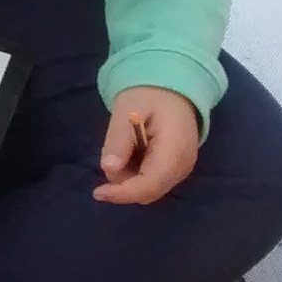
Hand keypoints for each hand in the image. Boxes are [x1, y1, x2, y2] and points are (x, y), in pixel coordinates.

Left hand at [95, 86, 201, 204]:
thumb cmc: (148, 95)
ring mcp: (183, 168)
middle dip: (124, 184)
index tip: (98, 192)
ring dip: (129, 177)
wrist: (172, 87)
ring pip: (150, 189)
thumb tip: (109, 169)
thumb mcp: (126, 110)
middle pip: (149, 192)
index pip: (149, 185)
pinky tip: (133, 151)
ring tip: (124, 146)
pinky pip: (154, 181)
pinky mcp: (178, 168)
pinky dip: (137, 173)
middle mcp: (183, 165)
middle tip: (112, 155)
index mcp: (174, 150)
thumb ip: (118, 140)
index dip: (123, 193)